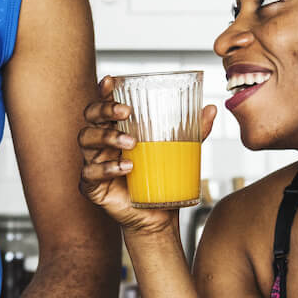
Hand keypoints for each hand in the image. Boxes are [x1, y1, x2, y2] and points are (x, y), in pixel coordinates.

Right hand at [79, 75, 216, 233]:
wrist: (158, 217)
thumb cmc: (162, 180)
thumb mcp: (180, 152)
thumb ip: (193, 131)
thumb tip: (211, 109)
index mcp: (117, 130)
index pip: (105, 105)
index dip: (103, 91)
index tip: (110, 81)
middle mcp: (101, 143)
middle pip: (90, 117)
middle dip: (103, 110)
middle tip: (125, 112)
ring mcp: (94, 163)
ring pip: (86, 140)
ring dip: (107, 137)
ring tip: (132, 144)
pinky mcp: (92, 186)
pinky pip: (90, 172)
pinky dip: (107, 168)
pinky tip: (126, 168)